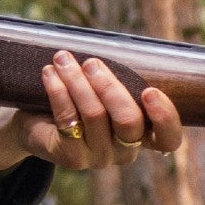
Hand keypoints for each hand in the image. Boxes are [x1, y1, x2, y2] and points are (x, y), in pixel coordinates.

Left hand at [0, 53, 184, 172]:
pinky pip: (67, 119)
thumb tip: (121, 46)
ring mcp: (99, 157)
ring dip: (77, 81)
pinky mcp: (71, 157)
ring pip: (94, 114)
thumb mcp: (104, 91)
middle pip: (128, 121)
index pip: (168, 139)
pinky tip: (49, 73)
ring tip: (63, 59)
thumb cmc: (79, 101)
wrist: (37, 124)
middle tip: (91, 63)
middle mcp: (125, 151)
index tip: (149, 91)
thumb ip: (119, 79)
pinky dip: (58, 91)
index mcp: (143, 135)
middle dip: (109, 86)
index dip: (165, 117)